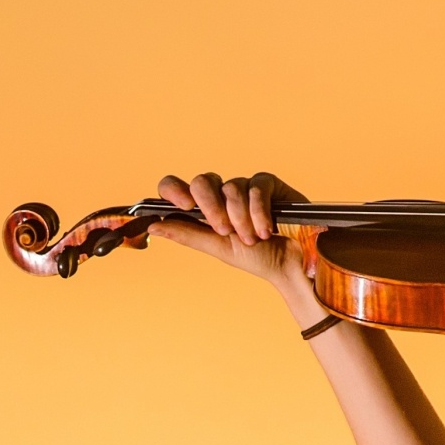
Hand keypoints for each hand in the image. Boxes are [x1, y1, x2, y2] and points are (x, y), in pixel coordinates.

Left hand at [150, 169, 309, 290]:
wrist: (290, 264)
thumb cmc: (256, 257)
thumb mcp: (218, 247)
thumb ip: (187, 234)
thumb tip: (154, 224)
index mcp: (205, 209)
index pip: (178, 187)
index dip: (174, 189)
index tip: (184, 205)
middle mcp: (222, 194)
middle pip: (202, 181)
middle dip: (211, 206)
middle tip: (223, 229)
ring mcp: (245, 186)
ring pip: (231, 187)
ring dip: (241, 218)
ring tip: (253, 238)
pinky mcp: (268, 183)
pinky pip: (256, 186)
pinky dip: (259, 210)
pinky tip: (267, 228)